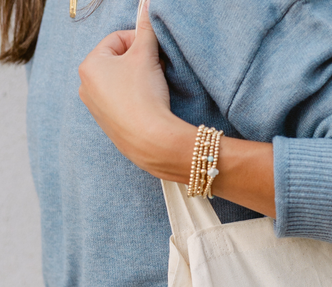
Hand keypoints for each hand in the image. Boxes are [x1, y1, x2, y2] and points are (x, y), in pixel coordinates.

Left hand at [78, 0, 276, 215]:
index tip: (156, 52)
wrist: (153, 142)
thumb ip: (146, 29)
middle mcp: (86, 87)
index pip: (116, 40)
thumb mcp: (146, 55)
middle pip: (116, 63)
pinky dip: (136, 102)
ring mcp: (96, 110)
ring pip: (119, 85)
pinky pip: (123, 106)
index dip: (140, 42)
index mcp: (89, 65)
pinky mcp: (110, 128)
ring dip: (137, 82)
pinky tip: (150, 107)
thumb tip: (146, 3)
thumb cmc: (145, 95)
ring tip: (155, 90)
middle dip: (138, 63)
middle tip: (158, 70)